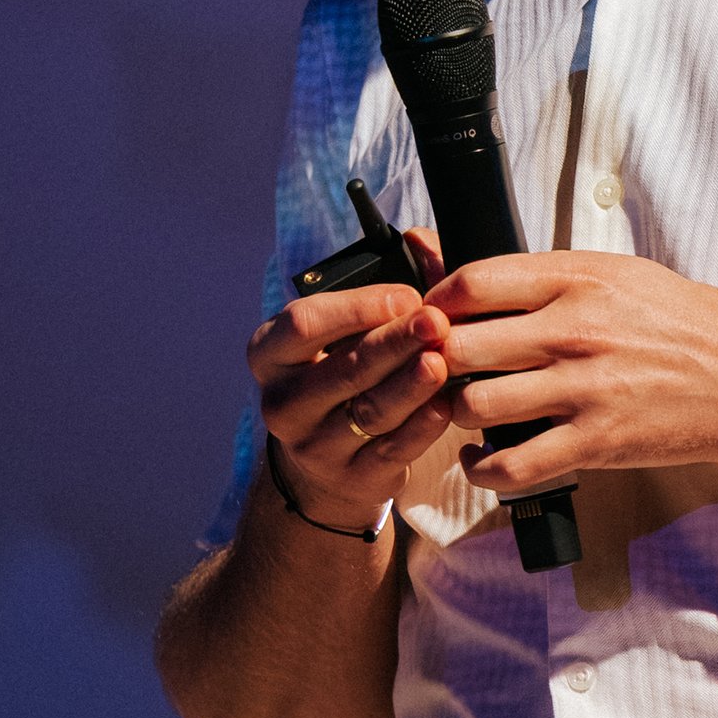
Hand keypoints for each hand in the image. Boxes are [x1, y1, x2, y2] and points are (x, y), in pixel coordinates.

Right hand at [247, 231, 450, 535]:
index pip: (303, 323)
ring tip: (442, 362)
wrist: (330, 460)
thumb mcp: (350, 328)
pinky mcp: (349, 478)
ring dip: (409, 385)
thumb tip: (423, 239)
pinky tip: (445, 405)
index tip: (406, 295)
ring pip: (367, 411)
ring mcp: (312, 446)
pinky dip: (420, 427)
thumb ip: (392, 281)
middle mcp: (283, 401)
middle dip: (393, 342)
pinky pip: (390, 450)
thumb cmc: (345, 368)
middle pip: (342, 369)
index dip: (356, 308)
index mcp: (272, 353)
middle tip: (436, 322)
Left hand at [421, 249, 717, 499]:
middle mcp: (575, 329)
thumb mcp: (623, 275)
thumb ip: (553, 276)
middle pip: (458, 344)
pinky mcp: (596, 442)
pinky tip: (484, 460)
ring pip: (473, 403)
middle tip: (441, 372)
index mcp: (580, 279)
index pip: (474, 282)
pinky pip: (511, 465)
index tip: (431, 318)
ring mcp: (583, 388)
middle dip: (437, 362)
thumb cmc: (690, 324)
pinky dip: (483, 469)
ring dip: (458, 414)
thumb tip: (485, 275)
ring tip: (468, 413)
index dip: (436, 303)